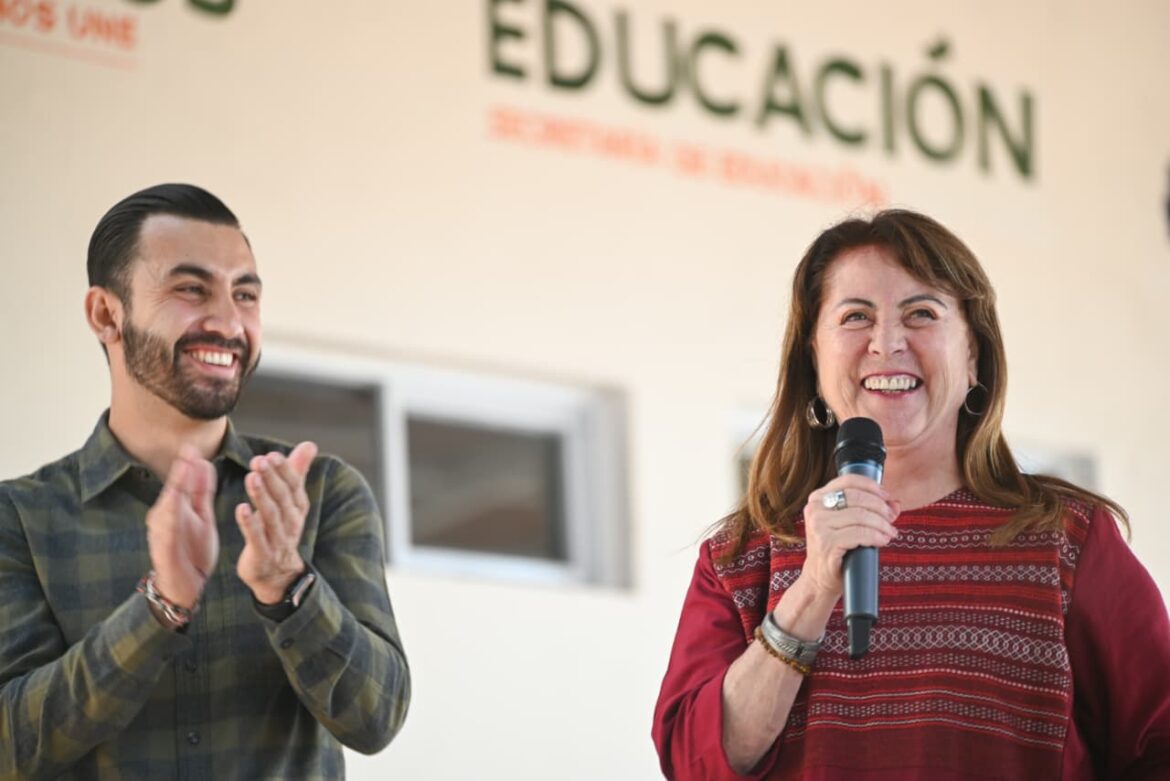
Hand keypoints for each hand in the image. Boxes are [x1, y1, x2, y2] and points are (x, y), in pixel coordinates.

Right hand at [146, 445, 219, 609]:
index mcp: (178, 508)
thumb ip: (202, 493)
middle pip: (173, 490)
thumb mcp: (203, 517)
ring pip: (167, 508)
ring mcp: (162, 532)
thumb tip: (203, 463)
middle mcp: (166, 517)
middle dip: (179, 472)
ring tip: (182, 472)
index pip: (183, 482)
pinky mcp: (163, 549)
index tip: (193, 446)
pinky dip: (170, 519)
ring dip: (174, 490)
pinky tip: (175, 506)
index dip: (187, 464)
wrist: (185, 585)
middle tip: (188, 451)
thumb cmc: (192, 550)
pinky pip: (166, 532)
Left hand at [235, 442, 317, 603]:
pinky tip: (241, 509)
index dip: (284, 470)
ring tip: (251, 477)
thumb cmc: (281, 529)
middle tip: (259, 461)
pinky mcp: (262, 554)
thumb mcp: (292, 500)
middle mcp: (291, 522)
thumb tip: (310, 445)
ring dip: (261, 496)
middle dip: (272, 478)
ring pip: (271, 515)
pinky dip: (250, 524)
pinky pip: (257, 538)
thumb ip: (297, 472)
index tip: (272, 455)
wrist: (278, 573)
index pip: (294, 485)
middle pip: (282, 497)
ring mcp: (278, 539)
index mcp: (298, 507)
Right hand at [798, 474, 899, 598]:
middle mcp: (815, 509)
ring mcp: (819, 526)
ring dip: (882, 524)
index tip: (887, 497)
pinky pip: (859, 534)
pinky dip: (876, 536)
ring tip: (890, 533)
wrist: (819, 578)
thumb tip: (895, 503)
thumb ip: (870, 510)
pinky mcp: (826, 543)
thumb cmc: (836, 549)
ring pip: (861, 516)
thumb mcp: (849, 525)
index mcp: (818, 498)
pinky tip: (882, 541)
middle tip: (891, 519)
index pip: (848, 480)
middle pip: (857, 498)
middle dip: (880, 508)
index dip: (872, 486)